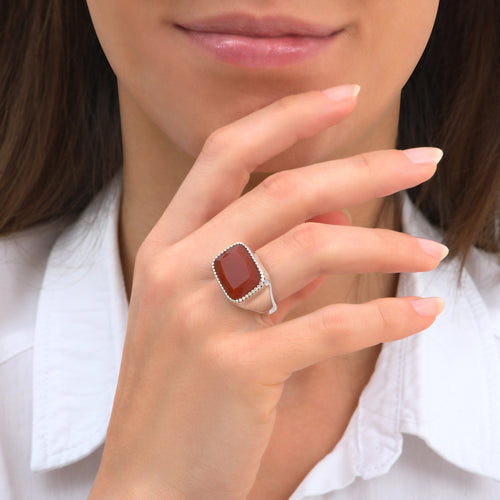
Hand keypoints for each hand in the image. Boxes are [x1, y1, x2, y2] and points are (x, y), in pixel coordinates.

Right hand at [89, 87, 444, 498]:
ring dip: (383, 245)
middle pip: (284, 191)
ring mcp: (203, 318)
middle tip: (420, 159)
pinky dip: (384, 316)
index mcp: (166, 246)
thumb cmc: (179, 391)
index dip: (287, 118)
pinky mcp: (238, 371)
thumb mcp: (203, 312)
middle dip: (362, 166)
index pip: (226, 154)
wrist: (148, 480)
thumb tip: (332, 224)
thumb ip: (264, 263)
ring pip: (312, 248)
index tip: (345, 97)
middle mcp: (179, 269)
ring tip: (429, 251)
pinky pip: (329, 327)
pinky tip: (419, 312)